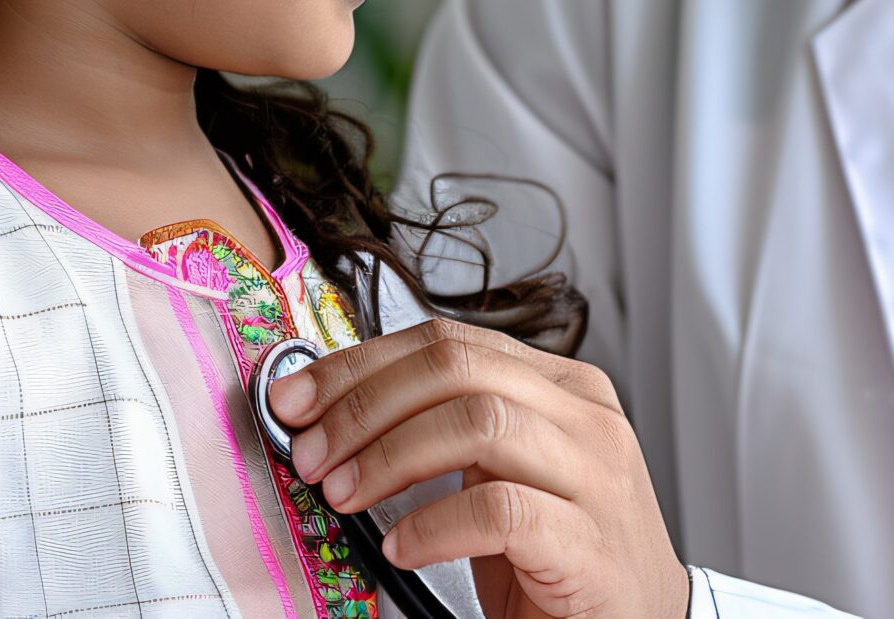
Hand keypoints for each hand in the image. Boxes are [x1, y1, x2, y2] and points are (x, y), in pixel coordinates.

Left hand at [268, 317, 689, 618]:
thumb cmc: (559, 554)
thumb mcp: (500, 474)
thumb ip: (446, 432)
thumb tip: (334, 414)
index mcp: (561, 384)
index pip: (448, 341)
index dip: (361, 363)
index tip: (298, 398)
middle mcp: (585, 415)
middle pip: (458, 368)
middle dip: (365, 403)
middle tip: (313, 452)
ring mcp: (595, 475)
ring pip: (481, 421)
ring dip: (391, 455)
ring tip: (345, 494)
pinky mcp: (591, 542)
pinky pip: (501, 510)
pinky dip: (435, 525)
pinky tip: (400, 546)